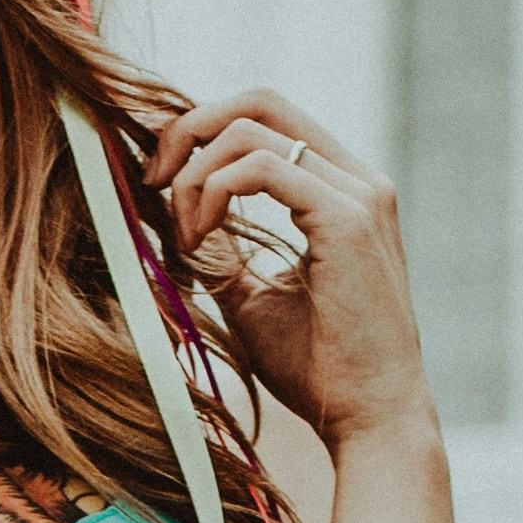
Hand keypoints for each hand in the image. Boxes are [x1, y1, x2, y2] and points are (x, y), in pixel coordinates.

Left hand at [144, 88, 436, 450]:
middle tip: (151, 181)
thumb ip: (223, 253)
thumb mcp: (256, 300)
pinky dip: (212, 192)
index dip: (204, 134)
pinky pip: (258, 167)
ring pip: (251, 130)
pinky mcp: (346, 220)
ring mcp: (358, 194)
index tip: (162, 184)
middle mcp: (358, 180)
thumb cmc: (320, 371)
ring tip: (182, 234)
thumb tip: (170, 222)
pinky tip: (197, 238)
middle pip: (260, 100)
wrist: (370, 421)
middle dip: (190, 128)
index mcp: (344, 190)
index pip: (269, 119)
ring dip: (195, 173)